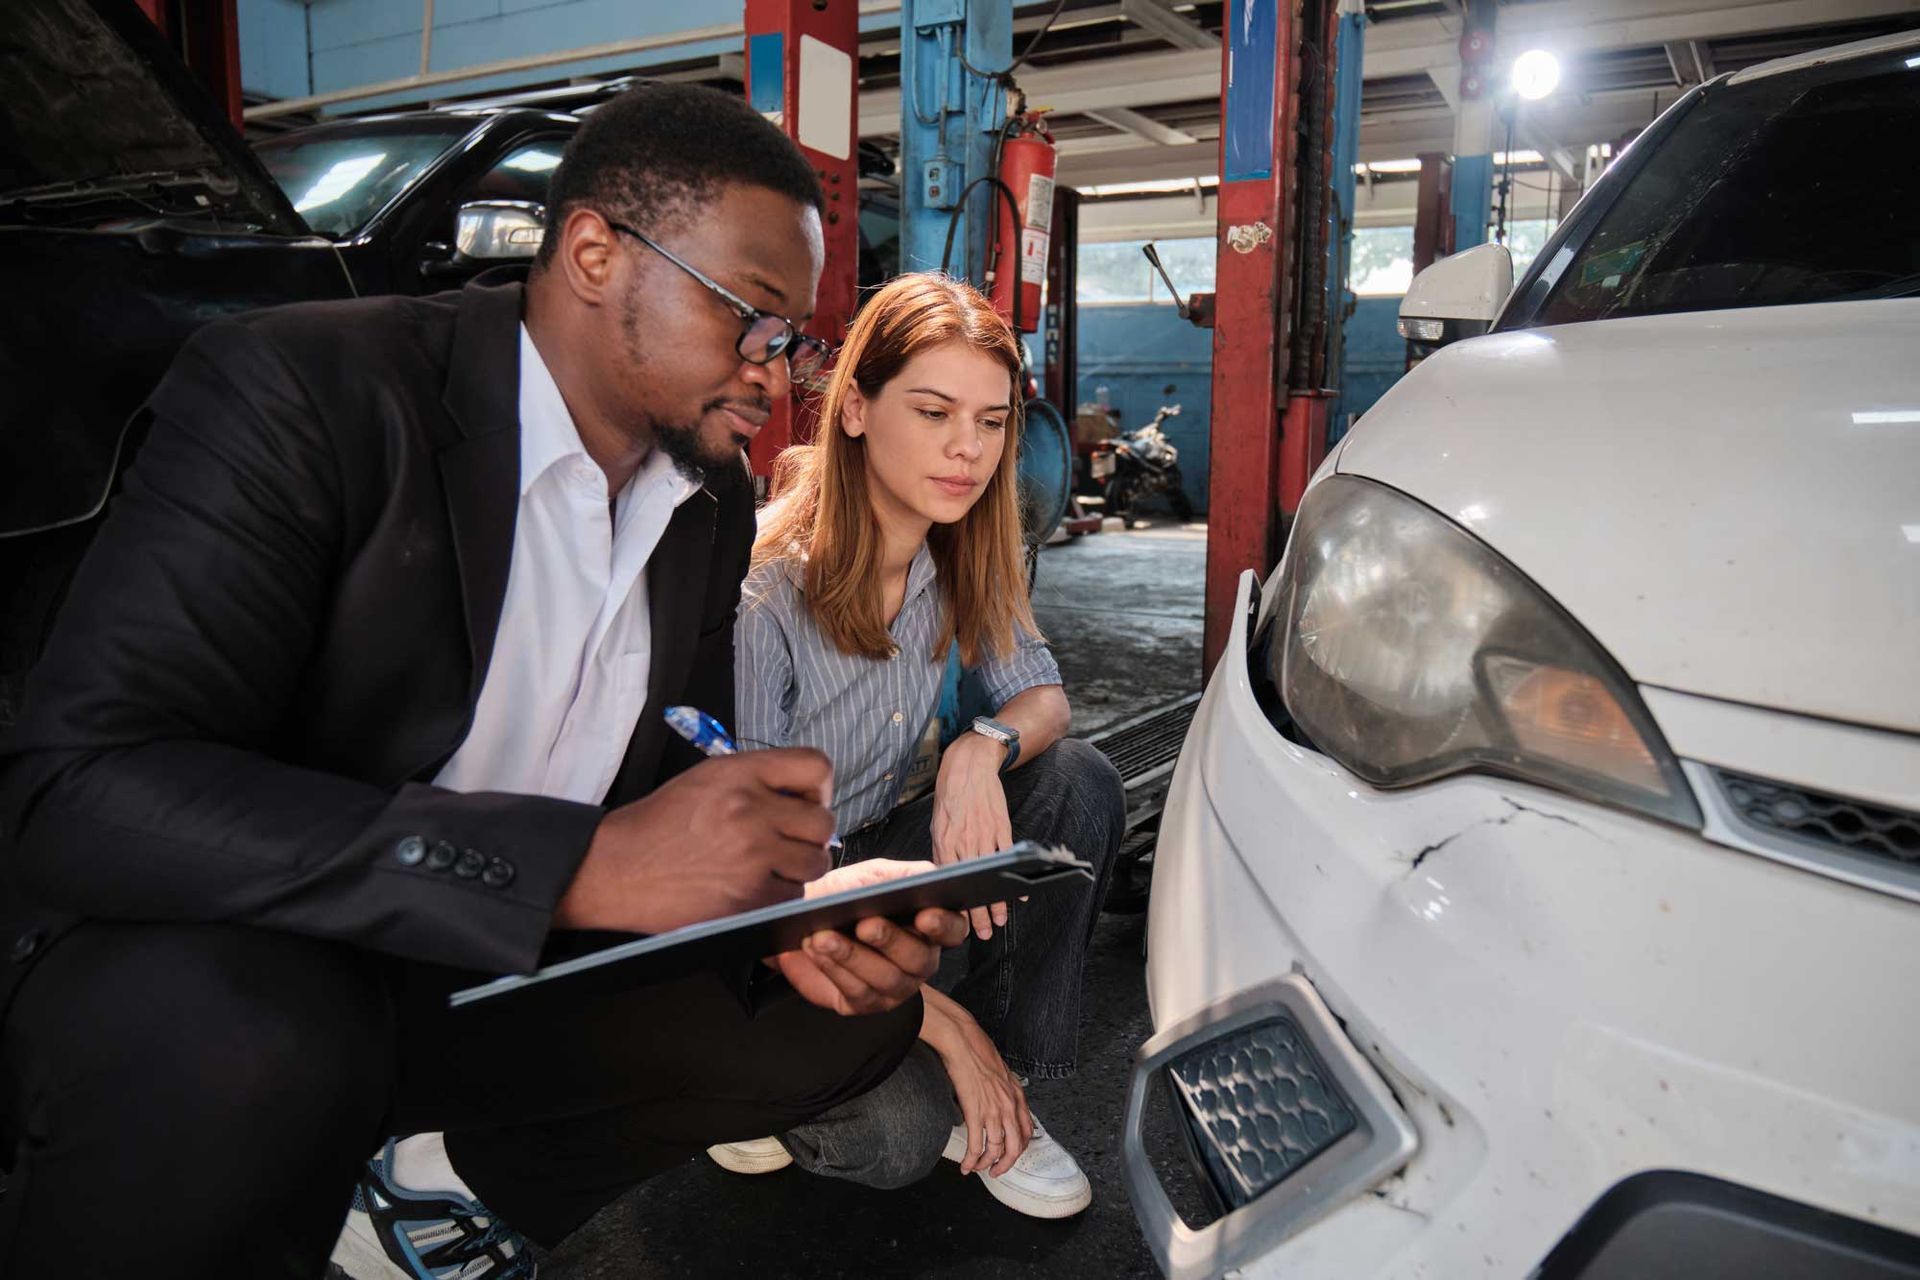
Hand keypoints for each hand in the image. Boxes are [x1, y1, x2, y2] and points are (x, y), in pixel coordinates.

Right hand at [555, 749, 834, 934]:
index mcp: (740, 774)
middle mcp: (750, 810)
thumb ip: (757, 779)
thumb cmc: (658, 825)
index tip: (807, 802)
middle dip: (809, 833)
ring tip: (768, 865)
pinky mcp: (748, 896)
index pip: (816, 766)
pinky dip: (778, 894)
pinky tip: (751, 886)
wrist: (615, 868)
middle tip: (786, 840)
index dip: (819, 788)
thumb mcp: (706, 778)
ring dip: (798, 866)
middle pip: (823, 821)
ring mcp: (752, 856)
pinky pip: (792, 895)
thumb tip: (804, 797)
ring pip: (815, 862)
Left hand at [771, 860, 968, 1015]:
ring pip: (887, 979)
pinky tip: (817, 949)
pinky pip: (858, 992)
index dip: (945, 926)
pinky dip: (835, 969)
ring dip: (853, 956)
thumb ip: (903, 875)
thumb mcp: (872, 875)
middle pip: (920, 959)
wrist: (804, 920)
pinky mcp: (865, 1003)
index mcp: (928, 927)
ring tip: (824, 936)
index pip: (954, 930)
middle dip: (891, 940)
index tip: (925, 915)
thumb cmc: (843, 895)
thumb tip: (929, 876)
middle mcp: (919, 961)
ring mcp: (895, 987)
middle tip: (864, 924)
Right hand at [921, 990, 1031, 1176]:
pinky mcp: (975, 1112)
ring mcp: (993, 1110)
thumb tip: (1000, 1099)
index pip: (1027, 1132)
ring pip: (996, 1150)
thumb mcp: (1002, 1071)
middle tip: (996, 1171)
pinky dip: (971, 1159)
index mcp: (1017, 1096)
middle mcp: (1009, 1106)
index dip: (1019, 1149)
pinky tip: (966, 1165)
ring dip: (986, 1164)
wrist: (963, 1041)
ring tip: (978, 1168)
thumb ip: (1005, 1089)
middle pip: (1015, 1147)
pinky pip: (976, 1144)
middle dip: (1006, 1164)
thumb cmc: (978, 1050)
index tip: (1010, 1155)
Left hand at [930, 734, 1012, 939]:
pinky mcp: (1001, 827)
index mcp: (945, 842)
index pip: (952, 882)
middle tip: (984, 932)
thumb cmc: (950, 798)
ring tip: (1001, 920)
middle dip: (979, 911)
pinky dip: (1014, 876)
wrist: (969, 768)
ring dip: (998, 900)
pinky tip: (1019, 894)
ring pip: (992, 874)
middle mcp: (964, 841)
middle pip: (973, 883)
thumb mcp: (938, 825)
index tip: (962, 924)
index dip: (958, 904)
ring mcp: (984, 835)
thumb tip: (947, 877)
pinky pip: (1008, 857)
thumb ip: (943, 851)